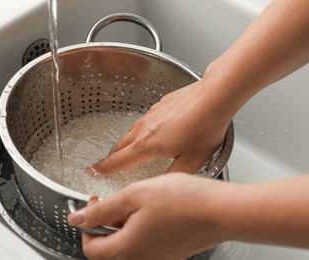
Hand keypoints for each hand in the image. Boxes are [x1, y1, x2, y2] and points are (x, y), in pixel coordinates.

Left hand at [68, 173, 228, 259]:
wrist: (222, 210)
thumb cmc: (184, 201)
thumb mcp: (134, 196)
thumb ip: (102, 210)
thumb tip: (77, 219)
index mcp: (127, 249)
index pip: (91, 248)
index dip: (86, 225)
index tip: (94, 204)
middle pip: (109, 248)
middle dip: (106, 223)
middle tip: (116, 201)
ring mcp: (159, 258)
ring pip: (128, 245)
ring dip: (124, 225)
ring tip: (137, 201)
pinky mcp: (172, 253)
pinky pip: (146, 244)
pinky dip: (141, 228)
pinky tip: (153, 209)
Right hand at [92, 81, 230, 173]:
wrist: (213, 96)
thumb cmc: (205, 127)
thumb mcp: (193, 160)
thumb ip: (173, 175)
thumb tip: (162, 185)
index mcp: (147, 145)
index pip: (117, 160)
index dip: (104, 168)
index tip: (94, 170)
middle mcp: (144, 128)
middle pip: (119, 145)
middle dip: (112, 156)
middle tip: (109, 164)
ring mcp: (150, 114)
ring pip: (130, 132)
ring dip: (126, 143)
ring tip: (130, 150)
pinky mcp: (159, 105)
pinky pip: (143, 121)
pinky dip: (141, 130)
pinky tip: (154, 131)